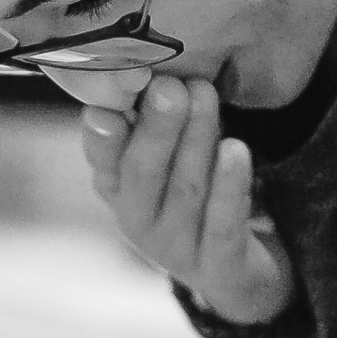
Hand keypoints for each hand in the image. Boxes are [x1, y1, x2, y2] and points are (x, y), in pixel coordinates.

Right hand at [84, 75, 293, 325]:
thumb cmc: (197, 197)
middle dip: (155, 129)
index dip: (100, 139)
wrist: (236, 273)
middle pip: (143, 176)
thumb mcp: (169, 158)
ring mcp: (178, 250)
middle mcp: (140, 223)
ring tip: (205, 96)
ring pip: (186, 193)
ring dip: (195, 142)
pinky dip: (229, 188)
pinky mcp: (219, 268)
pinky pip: (223, 226)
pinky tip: (236, 151)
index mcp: (121, 192)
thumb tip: (152, 65)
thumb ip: (153, 119)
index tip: (104, 107)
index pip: (104, 163)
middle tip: (168, 87)